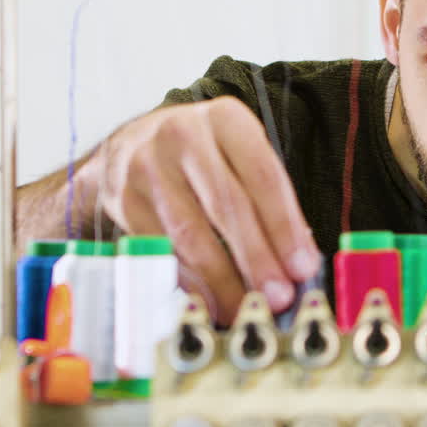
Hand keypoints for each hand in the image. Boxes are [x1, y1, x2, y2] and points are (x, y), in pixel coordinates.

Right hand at [78, 96, 319, 322]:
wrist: (133, 142)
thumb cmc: (206, 154)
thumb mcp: (241, 154)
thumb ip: (270, 199)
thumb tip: (297, 264)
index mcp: (226, 119)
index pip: (263, 175)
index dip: (285, 226)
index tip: (303, 267)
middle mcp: (183, 135)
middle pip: (227, 205)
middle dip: (257, 258)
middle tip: (279, 297)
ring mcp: (147, 167)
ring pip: (190, 233)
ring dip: (222, 279)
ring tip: (246, 308)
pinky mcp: (123, 199)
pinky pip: (161, 248)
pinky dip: (188, 281)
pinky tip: (209, 302)